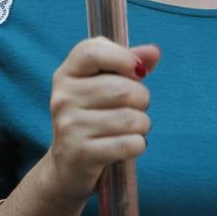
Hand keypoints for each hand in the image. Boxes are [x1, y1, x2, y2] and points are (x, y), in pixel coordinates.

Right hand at [43, 37, 160, 200]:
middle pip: (122, 89)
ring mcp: (69, 126)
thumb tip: (153, 52)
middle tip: (136, 107)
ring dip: (142, 124)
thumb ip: (127, 62)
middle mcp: (63, 97)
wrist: (67, 164)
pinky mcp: (81, 154)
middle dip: (141, 98)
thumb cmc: (92, 115)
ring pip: (130, 118)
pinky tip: (129, 145)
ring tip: (133, 127)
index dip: (122, 57)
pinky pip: (129, 144)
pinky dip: (139, 144)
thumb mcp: (103, 83)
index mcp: (67, 73)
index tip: (138, 71)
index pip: (92, 51)